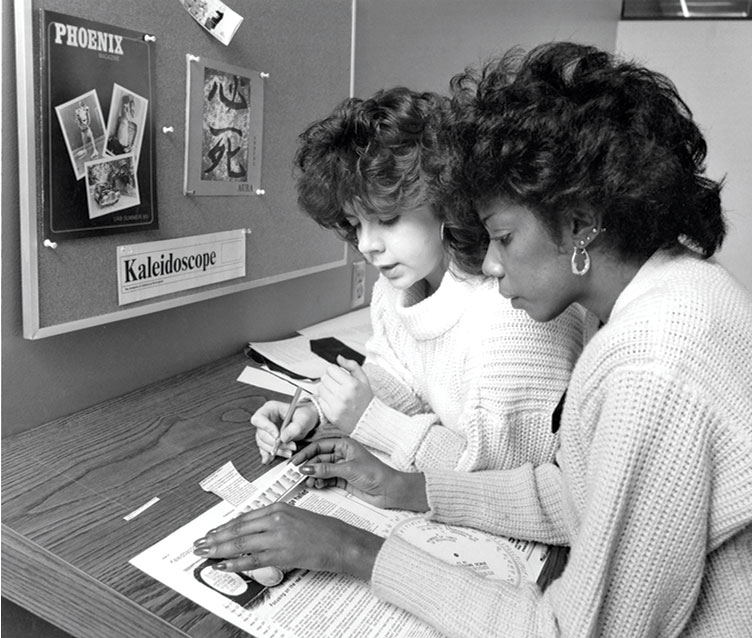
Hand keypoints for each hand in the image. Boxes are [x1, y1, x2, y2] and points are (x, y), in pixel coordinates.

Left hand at [193, 503, 382, 580]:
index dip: (225, 526)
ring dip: (218, 549)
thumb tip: (253, 530)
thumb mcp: (296, 516)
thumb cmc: (321, 530)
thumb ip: (274, 521)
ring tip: (204, 553)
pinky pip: (251, 560)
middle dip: (215, 537)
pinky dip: (234, 563)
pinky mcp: (281, 554)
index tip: (212, 532)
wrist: (340, 541)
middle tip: (199, 543)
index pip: (244, 518)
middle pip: (237, 530)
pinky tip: (222, 565)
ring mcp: (277, 537)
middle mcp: (275, 519)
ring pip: (240, 544)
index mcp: (278, 508)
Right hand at [251, 400, 318, 463]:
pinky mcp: (269, 439)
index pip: (259, 418)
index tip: (277, 436)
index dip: (266, 428)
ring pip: (263, 443)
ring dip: (275, 450)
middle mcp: (266, 419)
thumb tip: (283, 438)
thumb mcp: (304, 419)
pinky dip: (268, 455)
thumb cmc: (305, 414)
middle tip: (290, 446)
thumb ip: (295, 427)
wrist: (308, 420)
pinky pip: (264, 448)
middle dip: (274, 443)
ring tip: (289, 452)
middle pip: (261, 433)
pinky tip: (270, 460)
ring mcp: (266, 430)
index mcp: (270, 408)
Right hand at [292, 437, 428, 511]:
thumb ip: (326, 469)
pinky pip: (326, 479)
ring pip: (321, 470)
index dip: (306, 453)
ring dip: (313, 475)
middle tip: (297, 474)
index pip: (320, 446)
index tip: (295, 461)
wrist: (388, 490)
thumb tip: (308, 468)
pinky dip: (320, 482)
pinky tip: (317, 485)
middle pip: (318, 459)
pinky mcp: (342, 479)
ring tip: (308, 482)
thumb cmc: (375, 473)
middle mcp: (341, 455)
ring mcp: (341, 467)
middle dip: (308, 466)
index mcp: (344, 445)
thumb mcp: (348, 469)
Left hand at [317, 355, 373, 433]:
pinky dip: (325, 399)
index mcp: (352, 384)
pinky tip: (334, 401)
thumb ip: (351, 366)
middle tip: (337, 384)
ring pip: (320, 388)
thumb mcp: (364, 379)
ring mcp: (336, 406)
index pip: (331, 369)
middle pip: (324, 378)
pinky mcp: (330, 414)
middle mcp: (343, 395)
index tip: (339, 375)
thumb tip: (338, 358)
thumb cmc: (366, 399)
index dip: (334, 371)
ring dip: (326, 388)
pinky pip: (320, 400)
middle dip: (330, 379)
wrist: (369, 421)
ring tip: (335, 393)